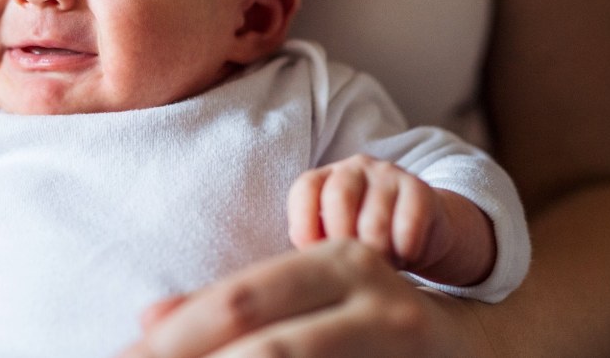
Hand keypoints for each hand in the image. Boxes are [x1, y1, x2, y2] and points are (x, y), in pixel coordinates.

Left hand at [115, 240, 478, 357]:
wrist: (487, 346)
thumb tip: (148, 318)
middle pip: (264, 345)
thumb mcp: (311, 296)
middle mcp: (373, 298)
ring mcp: (397, 342)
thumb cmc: (375, 320)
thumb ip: (236, 304)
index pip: (238, 301)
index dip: (173, 338)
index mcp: (338, 261)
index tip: (122, 356)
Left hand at [287, 154, 459, 277]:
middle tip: (352, 265)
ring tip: (381, 265)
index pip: (305, 188)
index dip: (303, 222)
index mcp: (326, 178)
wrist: (423, 233)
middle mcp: (355, 169)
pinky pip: (408, 224)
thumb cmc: (366, 241)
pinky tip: (404, 255)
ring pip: (374, 218)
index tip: (310, 254)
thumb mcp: (335, 241)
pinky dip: (404, 249)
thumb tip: (296, 268)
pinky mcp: (420, 189)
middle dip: (342, 239)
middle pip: (338, 197)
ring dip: (377, 252)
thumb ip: (314, 244)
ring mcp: (388, 175)